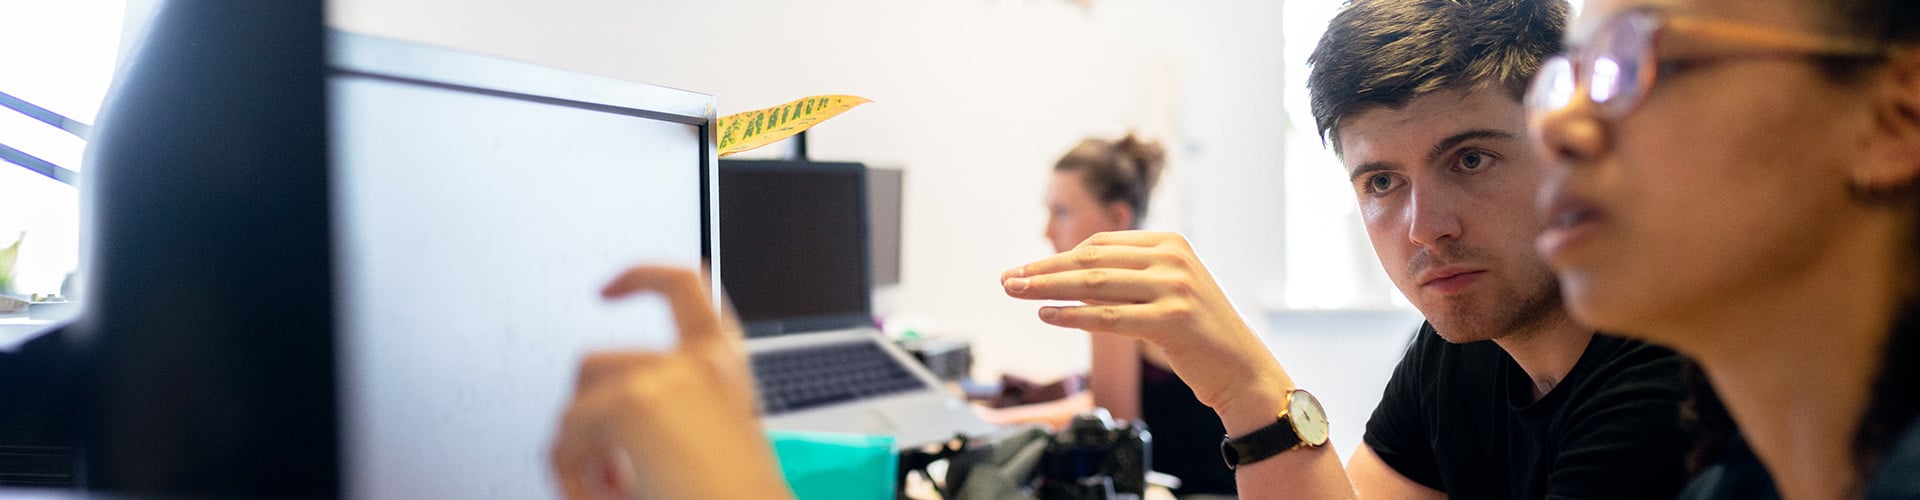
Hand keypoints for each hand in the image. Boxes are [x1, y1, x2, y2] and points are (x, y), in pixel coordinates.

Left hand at [549, 265, 791, 499]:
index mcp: (726, 367)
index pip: (686, 285)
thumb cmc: (732, 497)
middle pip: (594, 362)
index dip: (640, 275)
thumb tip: (602, 440)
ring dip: (578, 456)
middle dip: (581, 418)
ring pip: (572, 408)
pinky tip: (606, 499)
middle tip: (602, 469)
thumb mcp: (708, 445)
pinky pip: (564, 441)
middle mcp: (701, 362)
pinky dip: (572, 480)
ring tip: (609, 493)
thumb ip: (669, 421)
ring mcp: (665, 378)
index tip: (606, 290)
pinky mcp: (632, 405)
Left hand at [1000, 231, 1292, 433]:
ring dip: (1048, 289)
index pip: (1100, 244)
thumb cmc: (1198, 334)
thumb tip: (1066, 277)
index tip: (1025, 270)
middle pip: (1091, 259)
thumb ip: (1126, 278)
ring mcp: (1174, 287)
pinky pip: (1109, 317)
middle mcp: (1173, 258)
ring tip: (1016, 293)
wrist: (1242, 369)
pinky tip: (1047, 315)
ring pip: (1094, 284)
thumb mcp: (1166, 291)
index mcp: (1170, 242)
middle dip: (1043, 270)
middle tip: (1007, 280)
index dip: (1057, 257)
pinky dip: (1073, 315)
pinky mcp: (1172, 320)